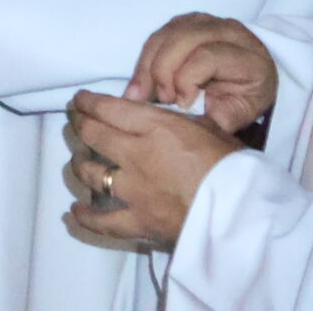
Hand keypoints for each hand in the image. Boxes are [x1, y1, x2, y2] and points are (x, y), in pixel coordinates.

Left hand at [64, 90, 241, 249]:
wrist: (247, 213)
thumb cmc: (236, 168)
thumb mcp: (211, 131)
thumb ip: (183, 124)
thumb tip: (174, 119)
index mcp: (156, 128)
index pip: (108, 108)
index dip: (88, 102)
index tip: (79, 101)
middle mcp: (136, 154)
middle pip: (92, 135)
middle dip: (78, 125)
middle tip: (75, 122)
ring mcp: (134, 189)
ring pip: (89, 172)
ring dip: (79, 165)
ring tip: (78, 161)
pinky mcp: (140, 221)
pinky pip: (103, 221)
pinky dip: (86, 217)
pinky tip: (75, 212)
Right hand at [129, 15, 278, 132]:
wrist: (252, 74)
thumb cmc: (245, 94)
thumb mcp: (242, 112)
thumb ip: (220, 117)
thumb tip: (190, 121)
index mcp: (248, 55)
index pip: (208, 56)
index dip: (187, 79)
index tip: (180, 103)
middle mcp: (227, 31)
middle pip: (181, 40)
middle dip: (162, 71)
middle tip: (158, 98)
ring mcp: (204, 21)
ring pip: (164, 36)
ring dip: (146, 65)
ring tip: (140, 93)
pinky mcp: (184, 21)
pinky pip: (156, 36)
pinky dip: (144, 59)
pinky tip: (142, 80)